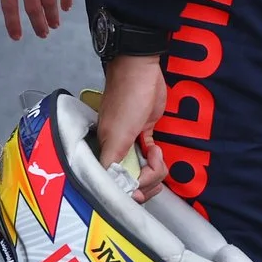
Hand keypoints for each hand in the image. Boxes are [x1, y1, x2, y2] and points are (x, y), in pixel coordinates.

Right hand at [95, 54, 168, 202]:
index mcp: (105, 150)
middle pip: (131, 179)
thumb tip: (109, 187)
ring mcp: (130, 141)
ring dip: (154, 168)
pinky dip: (155, 158)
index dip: (129, 190)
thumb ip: (111, 162)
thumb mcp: (117, 135)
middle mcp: (115, 148)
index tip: (141, 190)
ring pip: (142, 169)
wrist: (141, 70)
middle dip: (147, 180)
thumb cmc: (128, 101)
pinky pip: (148, 156)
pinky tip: (155, 149)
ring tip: (156, 153)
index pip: (115, 183)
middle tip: (154, 167)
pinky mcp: (143, 132)